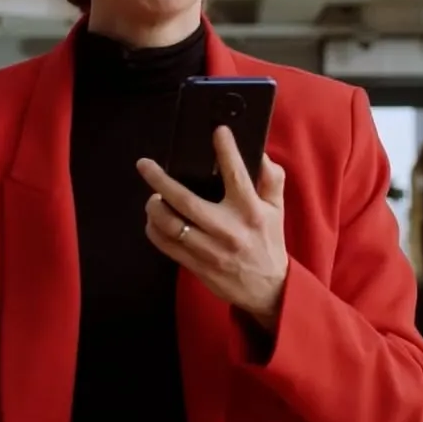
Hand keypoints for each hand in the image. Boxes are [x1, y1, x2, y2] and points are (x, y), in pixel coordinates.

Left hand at [136, 127, 290, 328]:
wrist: (268, 289)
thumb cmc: (269, 241)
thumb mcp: (277, 209)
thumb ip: (272, 179)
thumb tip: (261, 154)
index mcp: (250, 211)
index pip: (236, 175)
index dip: (226, 151)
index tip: (217, 132)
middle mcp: (229, 230)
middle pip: (186, 202)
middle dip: (160, 181)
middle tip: (144, 165)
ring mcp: (210, 250)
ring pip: (171, 226)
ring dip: (154, 208)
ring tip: (152, 197)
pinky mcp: (197, 266)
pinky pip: (167, 246)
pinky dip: (155, 230)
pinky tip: (154, 220)